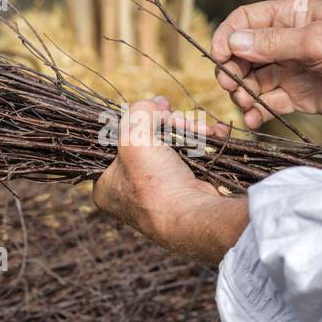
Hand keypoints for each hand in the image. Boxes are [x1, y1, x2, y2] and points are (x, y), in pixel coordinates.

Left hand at [93, 97, 249, 264]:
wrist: (192, 217)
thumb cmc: (154, 182)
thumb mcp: (134, 135)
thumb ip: (139, 111)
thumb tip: (156, 103)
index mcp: (106, 182)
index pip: (117, 139)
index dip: (136, 119)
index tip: (155, 108)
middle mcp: (128, 188)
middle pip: (147, 138)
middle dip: (168, 123)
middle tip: (178, 115)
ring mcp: (157, 190)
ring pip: (171, 145)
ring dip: (190, 131)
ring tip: (206, 129)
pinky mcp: (183, 189)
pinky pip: (189, 157)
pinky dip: (201, 143)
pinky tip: (215, 135)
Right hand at [211, 0, 321, 127]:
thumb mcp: (316, 42)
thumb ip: (273, 44)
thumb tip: (233, 42)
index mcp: (289, 15)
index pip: (244, 20)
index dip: (227, 36)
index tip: (220, 57)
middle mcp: (285, 41)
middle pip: (242, 53)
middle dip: (231, 70)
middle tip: (232, 86)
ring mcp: (290, 69)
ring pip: (252, 80)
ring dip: (243, 93)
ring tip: (247, 106)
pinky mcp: (298, 95)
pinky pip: (268, 103)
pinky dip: (257, 112)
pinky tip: (254, 120)